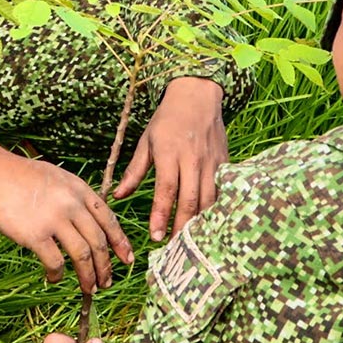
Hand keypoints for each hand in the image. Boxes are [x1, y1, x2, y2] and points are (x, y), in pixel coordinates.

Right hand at [0, 127, 133, 293]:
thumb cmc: (20, 175)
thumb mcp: (57, 177)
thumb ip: (74, 197)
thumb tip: (87, 221)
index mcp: (80, 190)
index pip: (109, 220)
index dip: (120, 242)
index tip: (127, 258)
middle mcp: (72, 204)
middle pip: (99, 241)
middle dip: (106, 266)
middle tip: (107, 282)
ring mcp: (55, 220)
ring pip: (83, 255)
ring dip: (88, 276)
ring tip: (90, 288)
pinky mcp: (35, 234)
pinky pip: (56, 262)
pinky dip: (58, 274)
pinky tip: (54, 278)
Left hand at [116, 76, 226, 241]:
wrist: (198, 94)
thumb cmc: (168, 119)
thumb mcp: (146, 141)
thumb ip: (134, 171)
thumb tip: (117, 196)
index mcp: (169, 152)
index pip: (165, 190)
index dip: (161, 215)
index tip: (155, 236)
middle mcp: (192, 159)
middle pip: (189, 200)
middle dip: (181, 226)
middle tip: (173, 248)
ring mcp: (212, 161)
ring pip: (209, 199)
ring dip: (200, 223)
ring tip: (190, 242)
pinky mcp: (225, 163)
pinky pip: (222, 192)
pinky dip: (216, 210)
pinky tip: (211, 225)